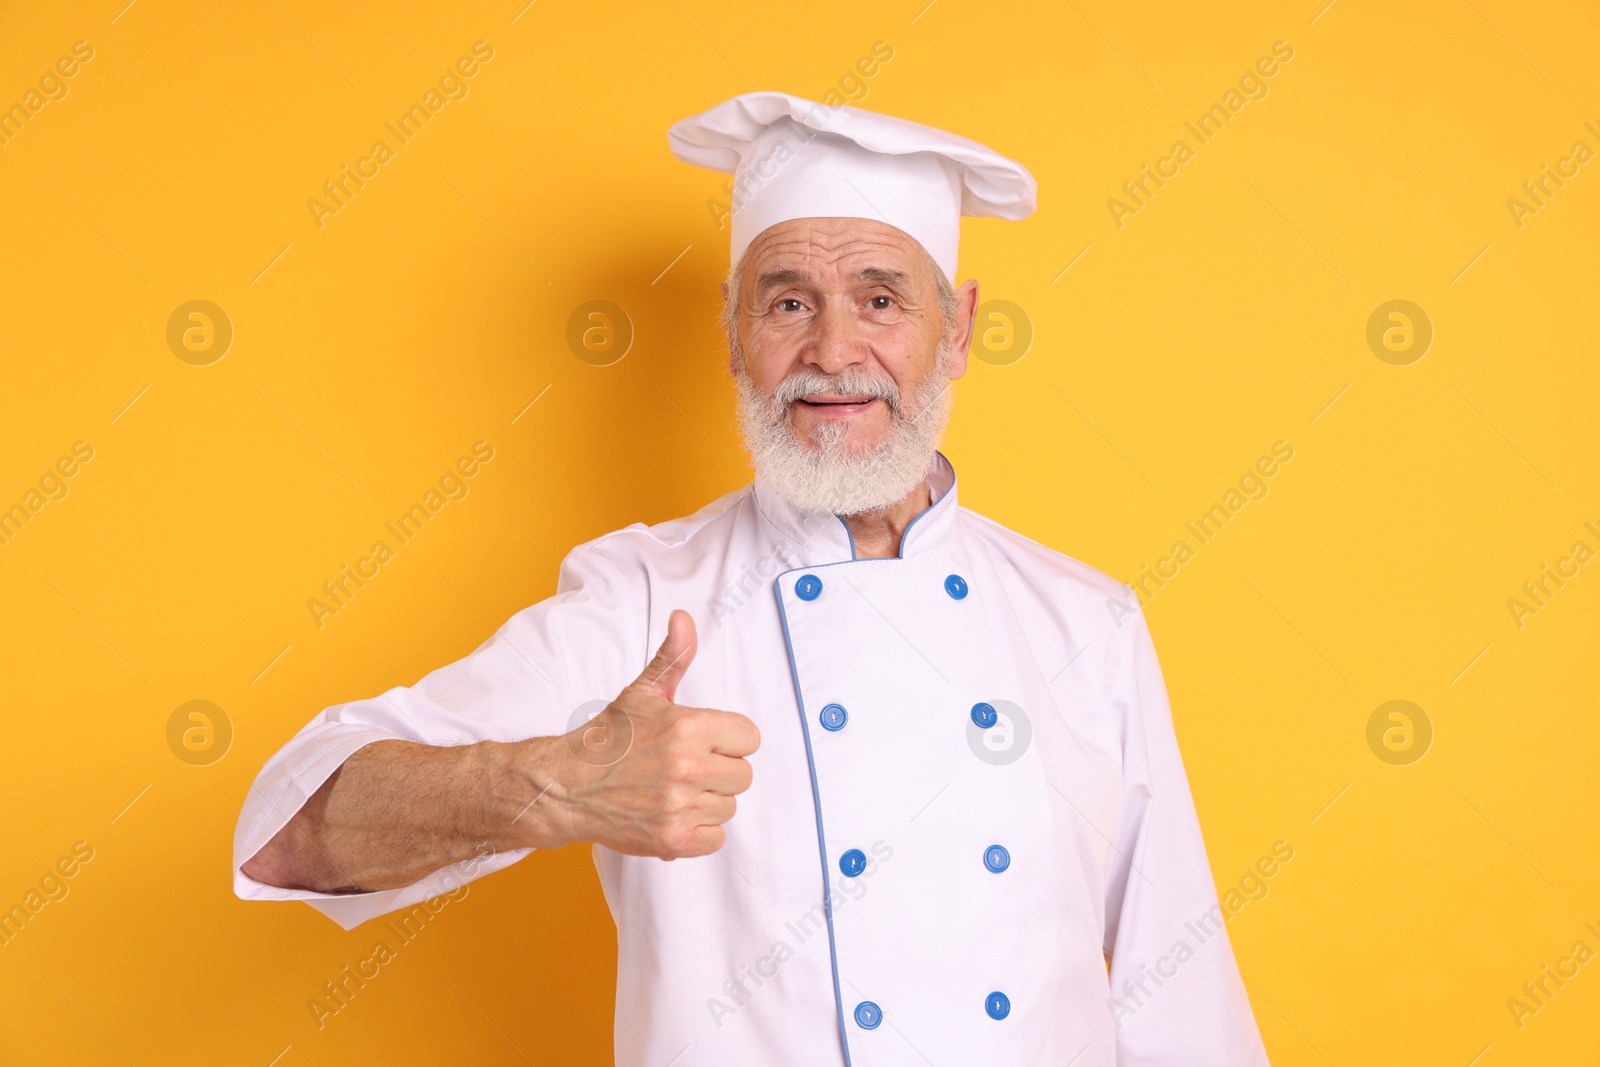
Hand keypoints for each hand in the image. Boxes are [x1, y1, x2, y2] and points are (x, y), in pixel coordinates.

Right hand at [536, 609, 759, 858]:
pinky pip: (716, 838)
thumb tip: (684, 619)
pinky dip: (698, 831)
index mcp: (687, 727)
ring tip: (675, 791)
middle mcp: (687, 767)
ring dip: (707, 802)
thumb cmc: (607, 740)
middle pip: (743, 775)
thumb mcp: (643, 692)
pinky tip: (673, 814)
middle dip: (719, 771)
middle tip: (686, 768)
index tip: (705, 742)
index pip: (749, 737)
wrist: (566, 786)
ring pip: (729, 807)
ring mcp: (680, 806)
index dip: (728, 740)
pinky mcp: (673, 839)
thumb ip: (673, 657)